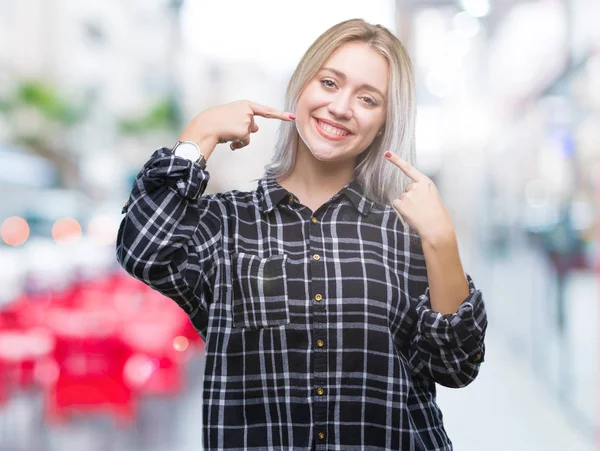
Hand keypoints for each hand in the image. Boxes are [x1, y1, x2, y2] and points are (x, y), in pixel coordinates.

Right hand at [180, 100, 294, 152]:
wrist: (205, 126)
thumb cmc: (217, 121)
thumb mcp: (233, 116)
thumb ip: (246, 120)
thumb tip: (256, 129)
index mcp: (245, 104)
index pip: (266, 111)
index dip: (280, 115)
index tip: (292, 117)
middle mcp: (248, 110)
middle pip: (253, 127)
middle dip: (244, 131)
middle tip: (230, 129)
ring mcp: (247, 120)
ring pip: (249, 135)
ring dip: (239, 138)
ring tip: (226, 133)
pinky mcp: (244, 130)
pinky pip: (245, 142)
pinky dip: (237, 144)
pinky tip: (229, 140)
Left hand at [384, 151, 453, 242]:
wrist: (436, 228)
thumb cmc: (439, 215)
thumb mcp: (434, 198)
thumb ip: (424, 192)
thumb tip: (416, 196)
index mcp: (426, 183)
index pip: (409, 168)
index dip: (396, 160)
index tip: (387, 153)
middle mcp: (416, 186)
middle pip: (407, 189)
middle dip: (412, 198)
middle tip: (422, 208)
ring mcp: (407, 195)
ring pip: (403, 198)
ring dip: (408, 205)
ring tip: (419, 213)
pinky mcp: (401, 204)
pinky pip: (397, 205)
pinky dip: (402, 210)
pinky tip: (411, 215)